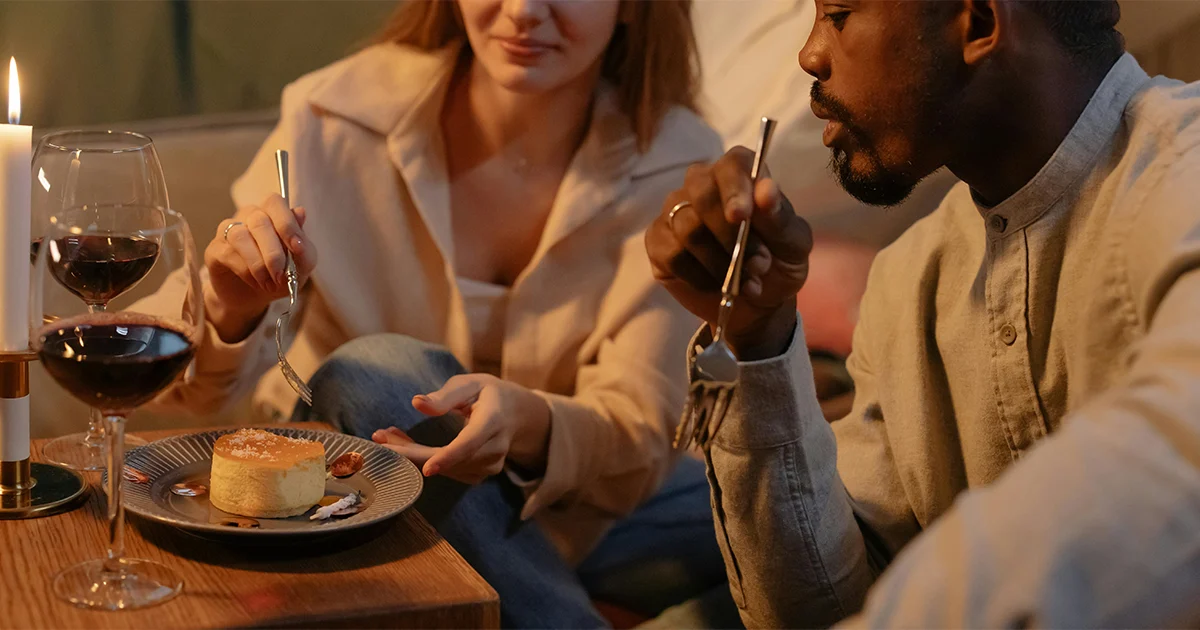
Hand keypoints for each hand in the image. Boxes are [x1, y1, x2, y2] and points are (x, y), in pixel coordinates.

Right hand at [204, 194, 317, 342]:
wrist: (255, 299)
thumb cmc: (281, 275)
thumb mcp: (301, 264)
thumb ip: (303, 242)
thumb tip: (300, 212)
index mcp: (272, 214)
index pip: (275, 202)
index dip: (286, 223)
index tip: (296, 248)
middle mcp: (249, 216)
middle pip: (259, 220)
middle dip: (274, 253)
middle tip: (282, 276)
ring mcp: (228, 230)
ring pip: (240, 235)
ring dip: (258, 264)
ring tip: (269, 283)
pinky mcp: (214, 249)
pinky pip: (228, 253)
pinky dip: (246, 271)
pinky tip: (256, 282)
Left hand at [372, 374, 551, 484]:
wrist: (517, 414)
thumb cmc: (488, 393)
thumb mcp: (471, 383)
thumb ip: (445, 396)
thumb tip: (417, 403)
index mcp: (494, 421)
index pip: (471, 443)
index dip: (449, 456)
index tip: (428, 468)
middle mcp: (495, 449)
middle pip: (450, 459)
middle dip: (411, 452)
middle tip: (379, 439)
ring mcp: (489, 467)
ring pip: (445, 469)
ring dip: (412, 455)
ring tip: (386, 435)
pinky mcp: (480, 476)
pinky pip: (447, 472)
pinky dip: (423, 461)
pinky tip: (404, 446)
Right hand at [645, 147, 812, 359]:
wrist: (759, 304)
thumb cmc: (778, 263)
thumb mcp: (794, 245)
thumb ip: (780, 217)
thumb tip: (766, 190)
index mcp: (740, 176)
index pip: (733, 164)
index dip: (735, 187)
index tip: (742, 217)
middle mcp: (703, 185)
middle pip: (702, 193)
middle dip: (729, 235)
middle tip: (757, 264)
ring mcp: (675, 212)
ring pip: (688, 228)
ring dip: (721, 262)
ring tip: (744, 281)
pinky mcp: (658, 242)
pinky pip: (672, 254)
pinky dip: (700, 276)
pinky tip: (716, 284)